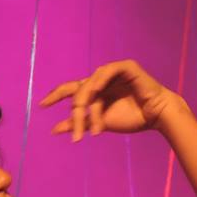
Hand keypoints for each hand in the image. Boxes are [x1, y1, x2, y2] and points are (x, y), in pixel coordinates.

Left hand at [40, 59, 185, 141]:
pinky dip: (101, 81)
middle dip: (76, 111)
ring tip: (94, 124)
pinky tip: (97, 93)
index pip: (70, 90)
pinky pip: (108, 71)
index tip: (42, 105)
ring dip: (91, 106)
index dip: (55, 95)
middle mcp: (100, 81)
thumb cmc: (130, 119)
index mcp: (94, 92)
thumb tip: (54, 129)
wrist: (155, 117)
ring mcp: (112, 72)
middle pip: (78, 91)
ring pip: (91, 85)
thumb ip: (78, 124)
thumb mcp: (98, 124)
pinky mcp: (126, 67)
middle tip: (76, 128)